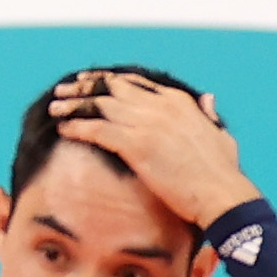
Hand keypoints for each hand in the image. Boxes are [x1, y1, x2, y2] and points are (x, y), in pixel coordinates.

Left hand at [50, 71, 258, 230]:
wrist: (222, 195)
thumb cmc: (222, 173)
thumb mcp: (220, 135)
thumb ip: (209, 114)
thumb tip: (207, 98)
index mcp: (178, 101)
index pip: (132, 83)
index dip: (105, 80)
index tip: (86, 81)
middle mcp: (160, 106)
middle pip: (110, 88)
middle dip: (83, 87)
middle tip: (63, 90)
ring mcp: (147, 123)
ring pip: (98, 105)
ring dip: (73, 104)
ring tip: (54, 107)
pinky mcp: (137, 144)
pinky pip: (97, 129)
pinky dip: (77, 126)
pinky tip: (63, 128)